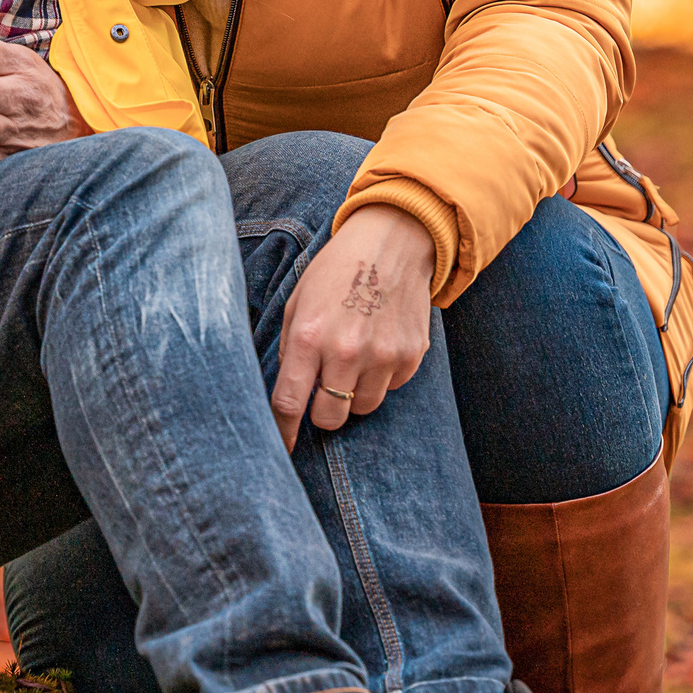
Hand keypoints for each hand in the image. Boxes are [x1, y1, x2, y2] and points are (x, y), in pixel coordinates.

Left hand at [270, 205, 437, 451]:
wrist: (392, 242)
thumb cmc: (336, 272)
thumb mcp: (298, 302)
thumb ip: (289, 348)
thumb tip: (288, 392)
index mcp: (309, 336)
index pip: (289, 403)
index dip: (283, 433)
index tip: (282, 450)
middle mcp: (346, 350)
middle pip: (329, 418)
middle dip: (321, 411)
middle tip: (322, 389)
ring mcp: (383, 355)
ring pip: (362, 409)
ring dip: (352, 396)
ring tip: (351, 361)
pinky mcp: (411, 356)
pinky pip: (390, 389)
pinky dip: (380, 378)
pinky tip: (376, 345)